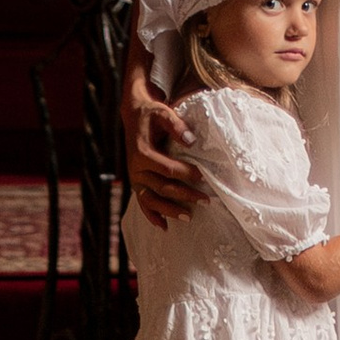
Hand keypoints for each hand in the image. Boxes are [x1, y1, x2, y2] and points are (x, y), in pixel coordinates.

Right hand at [125, 82, 202, 227]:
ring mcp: (134, 179)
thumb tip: (192, 141)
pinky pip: (142, 202)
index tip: (204, 177)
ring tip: (189, 218)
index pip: (168, 169)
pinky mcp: (135, 183)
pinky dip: (151, 215)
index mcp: (142, 153)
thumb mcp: (163, 113)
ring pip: (151, 200)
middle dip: (185, 195)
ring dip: (169, 211)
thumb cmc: (152, 114)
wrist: (133, 115)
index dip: (187, 174)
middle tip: (206, 201)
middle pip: (162, 187)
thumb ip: (176, 126)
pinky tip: (163, 226)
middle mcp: (135, 169)